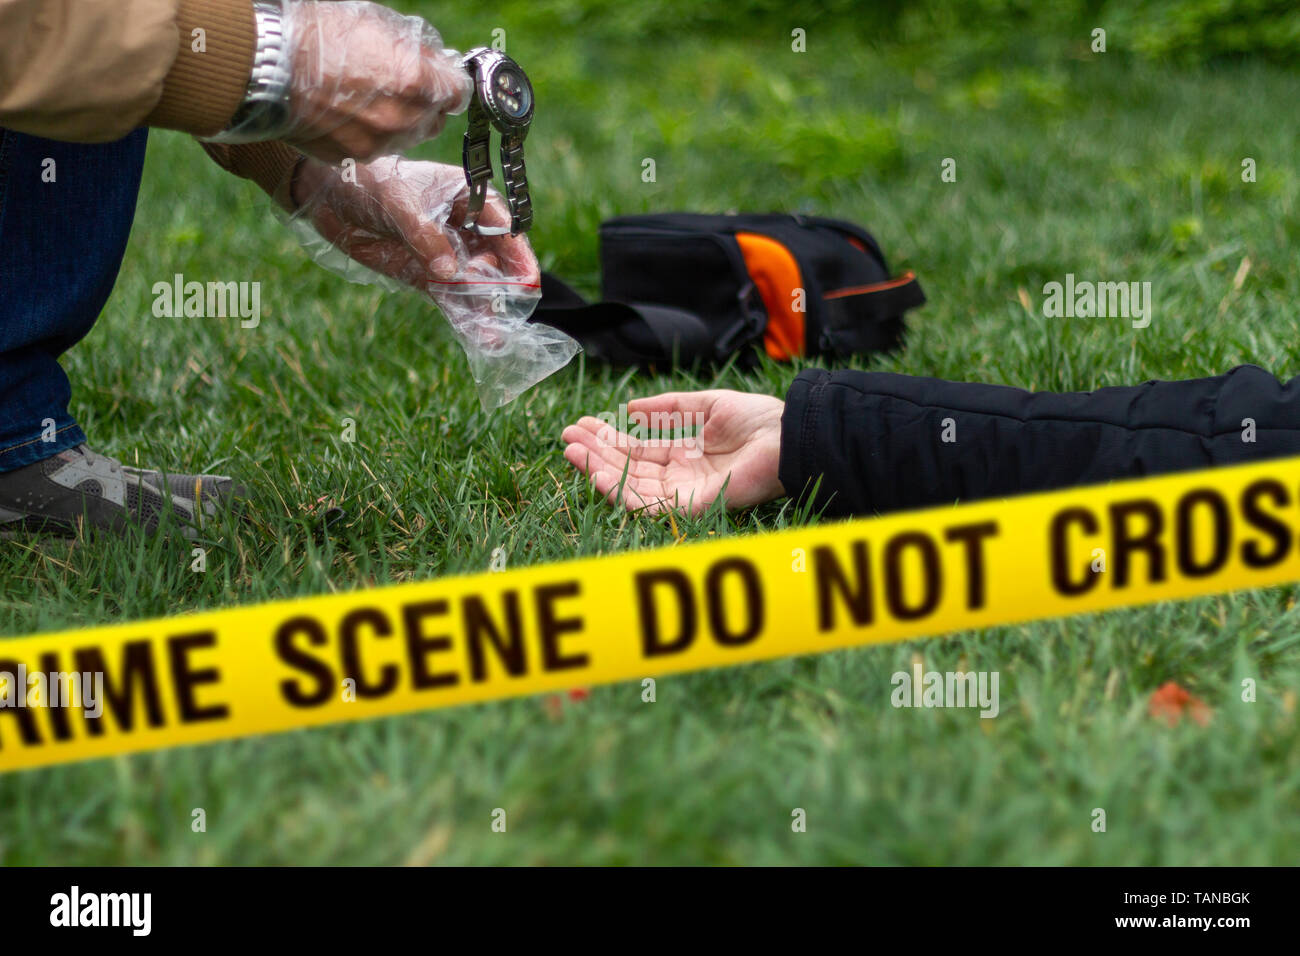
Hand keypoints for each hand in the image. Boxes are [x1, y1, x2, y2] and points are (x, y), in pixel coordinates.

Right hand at [281, 0, 471, 162]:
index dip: (447, 81)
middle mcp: (403, 120)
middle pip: (435, 120)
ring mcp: (378, 143)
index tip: (437, 75)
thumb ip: (414, 50)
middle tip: (400, 85)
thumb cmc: (318, 34)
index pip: (458, 92)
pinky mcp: (351, 157)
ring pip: (406, 137)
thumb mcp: (375, 25)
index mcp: (416, 83)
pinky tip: (344, 113)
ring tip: (367, 99)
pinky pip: (374, 148)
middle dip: (425, 104)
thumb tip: (434, 62)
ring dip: (398, 122)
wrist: (265, 65)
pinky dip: (368, 134)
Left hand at [292, 155, 539, 314]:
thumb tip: (450, 271)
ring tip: (496, 337)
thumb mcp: (399, 204)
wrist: (329, 196)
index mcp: (467, 197)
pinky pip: (451, 299)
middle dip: (505, 287)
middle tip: (511, 313)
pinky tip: (478, 338)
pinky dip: (464, 318)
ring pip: (475, 285)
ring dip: (486, 310)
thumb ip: (425, 236)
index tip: (527, 279)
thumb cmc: (369, 183)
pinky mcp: (427, 276)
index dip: (517, 253)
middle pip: (496, 261)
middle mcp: (465, 227)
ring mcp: (447, 255)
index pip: (503, 226)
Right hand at [562, 390, 785, 514]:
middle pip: (627, 467)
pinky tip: (598, 472)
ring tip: (572, 451)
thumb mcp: (704, 405)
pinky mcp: (690, 506)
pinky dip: (619, 489)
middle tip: (566, 437)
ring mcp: (683, 493)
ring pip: (630, 485)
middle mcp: (679, 476)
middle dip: (595, 453)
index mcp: (683, 453)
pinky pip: (647, 503)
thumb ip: (667, 409)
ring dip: (599, 469)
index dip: (607, 438)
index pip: (636, 450)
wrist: (786, 436)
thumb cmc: (756, 420)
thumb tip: (629, 409)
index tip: (581, 425)